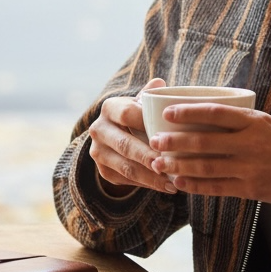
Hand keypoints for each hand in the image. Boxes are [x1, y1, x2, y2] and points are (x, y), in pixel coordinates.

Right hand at [88, 78, 177, 194]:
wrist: (116, 134)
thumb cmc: (137, 115)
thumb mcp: (141, 103)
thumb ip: (151, 96)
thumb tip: (160, 84)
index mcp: (109, 108)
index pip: (127, 114)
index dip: (147, 123)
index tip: (167, 132)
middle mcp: (98, 129)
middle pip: (125, 145)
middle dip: (148, 156)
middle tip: (168, 164)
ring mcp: (98, 151)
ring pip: (126, 167)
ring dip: (150, 177)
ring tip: (172, 182)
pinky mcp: (103, 170)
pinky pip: (125, 180)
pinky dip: (147, 184)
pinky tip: (165, 186)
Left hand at [147, 104, 270, 207]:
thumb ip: (243, 122)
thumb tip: (210, 116)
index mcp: (255, 121)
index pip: (215, 113)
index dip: (188, 112)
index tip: (167, 112)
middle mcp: (251, 143)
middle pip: (204, 141)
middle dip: (175, 142)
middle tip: (154, 140)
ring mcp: (250, 168)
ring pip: (206, 166)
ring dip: (179, 165)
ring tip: (159, 164)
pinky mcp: (251, 189)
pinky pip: (217, 187)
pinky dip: (195, 185)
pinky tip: (180, 182)